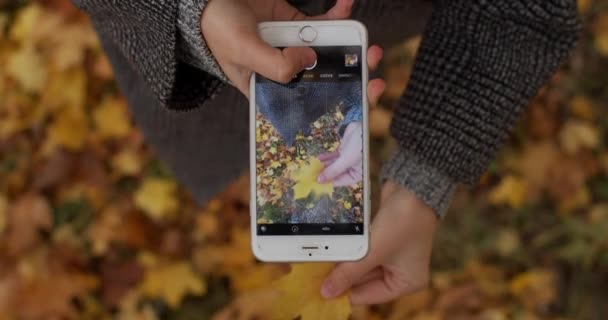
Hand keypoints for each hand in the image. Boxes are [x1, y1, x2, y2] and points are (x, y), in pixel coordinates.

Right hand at [201, 0, 353, 95]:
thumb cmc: (217, 28)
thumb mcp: (243, 53)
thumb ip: (276, 66)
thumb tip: (310, 60)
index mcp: (268, 90)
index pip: (304, 106)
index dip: (332, 108)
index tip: (358, 105)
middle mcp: (283, 71)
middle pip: (323, 80)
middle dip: (350, 79)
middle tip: (373, 77)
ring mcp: (291, 47)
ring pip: (327, 50)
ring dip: (349, 45)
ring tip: (368, 43)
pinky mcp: (295, 24)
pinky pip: (321, 22)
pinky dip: (336, 14)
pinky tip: (346, 5)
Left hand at [317, 122, 362, 186]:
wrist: (365, 127)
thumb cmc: (360, 146)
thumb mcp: (346, 160)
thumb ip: (333, 170)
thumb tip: (320, 181)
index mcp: (357, 175)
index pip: (340, 181)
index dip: (327, 182)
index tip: (314, 183)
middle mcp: (352, 169)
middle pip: (335, 173)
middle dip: (323, 173)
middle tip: (310, 175)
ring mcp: (347, 159)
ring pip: (333, 165)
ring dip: (323, 166)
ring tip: (312, 167)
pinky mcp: (344, 150)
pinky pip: (333, 156)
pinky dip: (325, 158)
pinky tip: (317, 160)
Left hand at [320, 180, 437, 303]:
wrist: (412, 187)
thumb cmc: (402, 221)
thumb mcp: (374, 251)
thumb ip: (349, 273)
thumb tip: (327, 292)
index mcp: (406, 283)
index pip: (368, 296)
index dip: (344, 293)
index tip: (319, 289)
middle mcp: (401, 273)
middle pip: (363, 282)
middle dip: (342, 276)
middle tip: (315, 274)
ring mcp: (392, 257)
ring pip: (360, 266)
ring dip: (344, 263)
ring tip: (320, 261)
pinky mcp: (383, 242)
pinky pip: (362, 252)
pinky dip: (349, 251)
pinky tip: (332, 250)